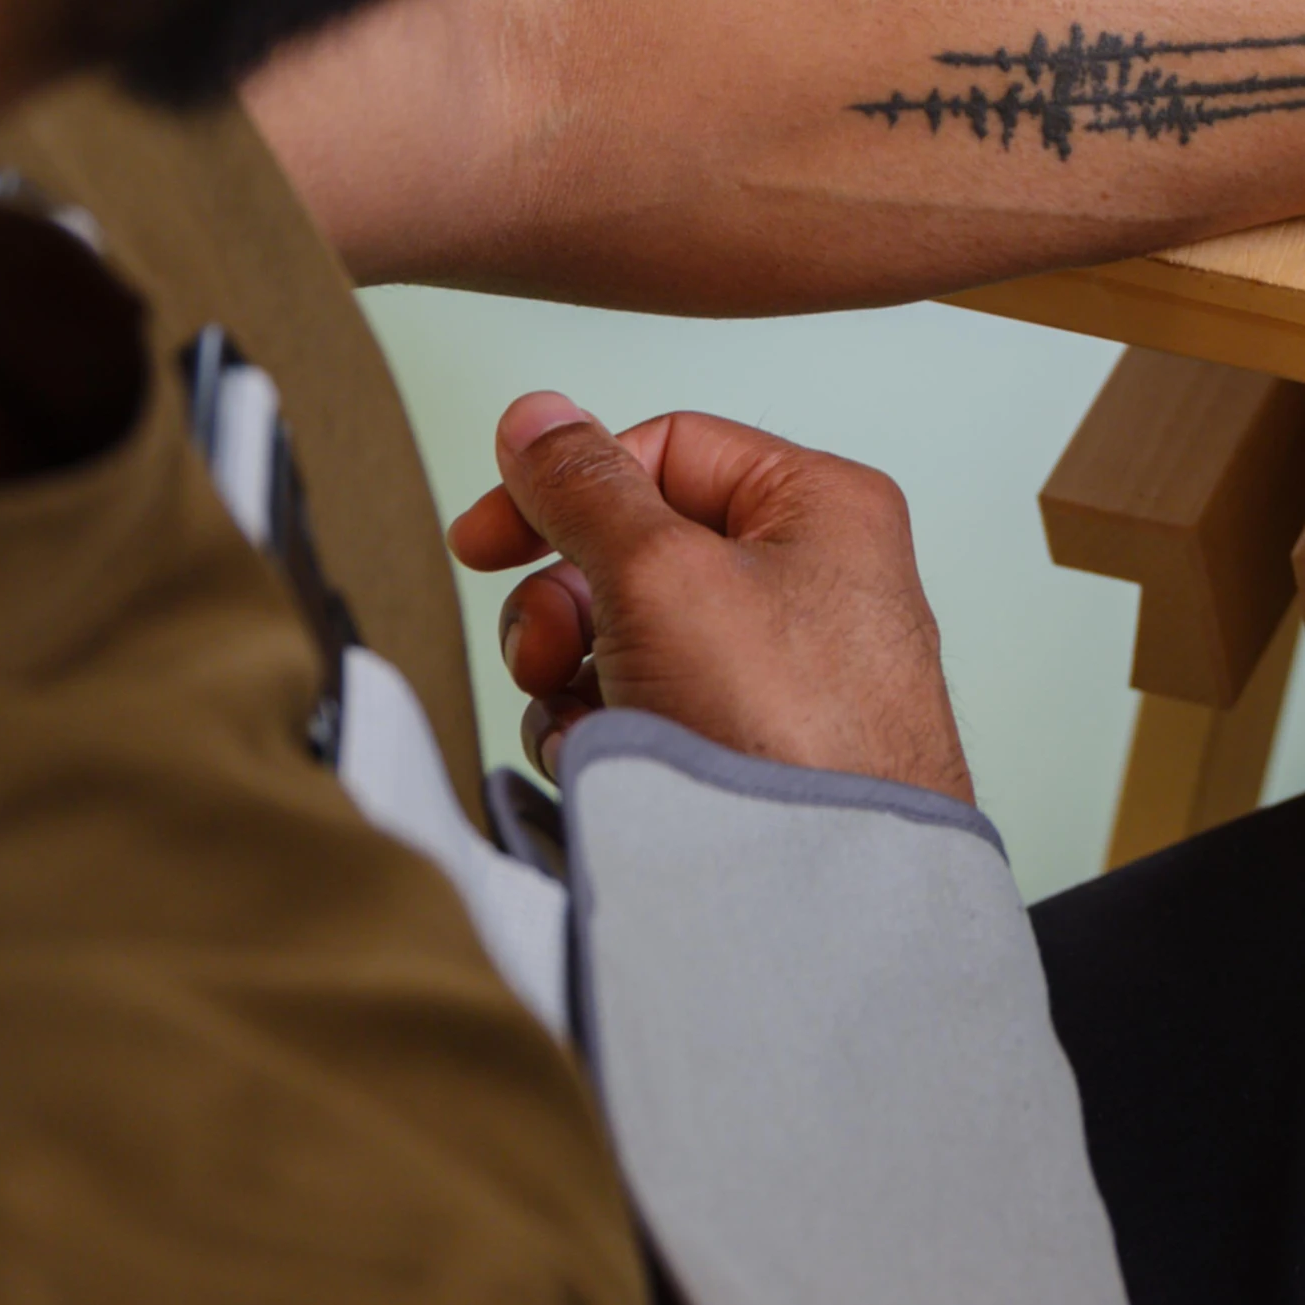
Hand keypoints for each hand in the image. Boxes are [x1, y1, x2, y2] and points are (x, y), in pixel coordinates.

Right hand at [444, 391, 973, 798]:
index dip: (566, 486)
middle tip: (549, 650)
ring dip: (577, 678)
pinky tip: (613, 766)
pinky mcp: (749, 747)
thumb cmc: (784, 724)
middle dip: (567, 604)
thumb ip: (586, 489)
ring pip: (625, 637)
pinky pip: (643, 711)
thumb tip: (538, 416)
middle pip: (634, 550)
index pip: (666, 449)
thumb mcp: (663, 574)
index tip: (480, 543)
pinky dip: (607, 733)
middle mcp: (811, 578)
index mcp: (820, 506)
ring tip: (598, 720)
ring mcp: (781, 669)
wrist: (824, 888)